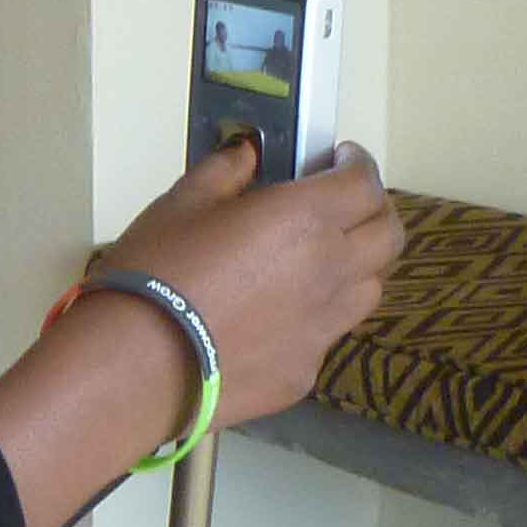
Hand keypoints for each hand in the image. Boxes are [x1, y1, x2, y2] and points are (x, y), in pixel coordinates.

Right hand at [0, 140, 402, 526]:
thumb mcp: (181, 203)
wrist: (137, 367)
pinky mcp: (307, 371)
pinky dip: (316, 315)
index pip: (365, 183)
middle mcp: (332, 271)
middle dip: (373, 211)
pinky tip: (275, 317)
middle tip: (342, 205)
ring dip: (356, 264)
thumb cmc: (156, 271)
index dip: (358, 165)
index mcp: (306, 219)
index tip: (338, 160)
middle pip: (389, 236)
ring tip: (318, 261)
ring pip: (370, 288)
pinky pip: (328, 333)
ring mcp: (325, 327)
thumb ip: (226, 171)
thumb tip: (250, 154)